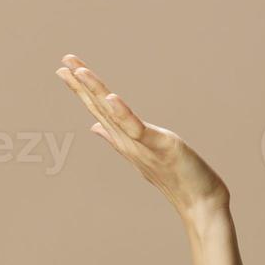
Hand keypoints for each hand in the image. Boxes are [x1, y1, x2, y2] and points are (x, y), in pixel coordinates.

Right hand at [54, 53, 229, 221]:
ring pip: (113, 115)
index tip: (64, 69)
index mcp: (124, 140)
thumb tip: (95, 127)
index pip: (98, 109)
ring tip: (79, 71)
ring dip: (95, 92)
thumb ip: (116, 138)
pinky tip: (111, 97)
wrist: (199, 203)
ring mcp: (141, 145)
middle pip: (100, 108)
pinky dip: (123, 114)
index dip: (81, 89)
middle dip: (81, 85)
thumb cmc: (175, 178)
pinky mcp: (159, 146)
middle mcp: (127, 142)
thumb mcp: (141, 153)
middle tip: (64, 61)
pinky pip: (137, 129)